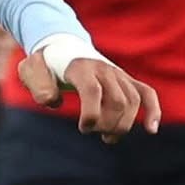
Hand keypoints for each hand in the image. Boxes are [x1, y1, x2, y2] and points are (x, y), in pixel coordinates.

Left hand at [18, 50, 160, 142]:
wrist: (60, 47)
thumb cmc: (44, 65)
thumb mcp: (31, 70)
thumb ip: (38, 85)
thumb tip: (54, 102)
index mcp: (80, 67)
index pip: (93, 91)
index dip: (92, 115)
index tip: (84, 129)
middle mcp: (103, 69)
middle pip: (118, 101)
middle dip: (107, 124)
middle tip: (91, 131)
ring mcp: (117, 74)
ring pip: (133, 101)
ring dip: (124, 125)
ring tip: (107, 138)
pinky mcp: (125, 80)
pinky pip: (146, 93)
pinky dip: (153, 110)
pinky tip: (152, 130)